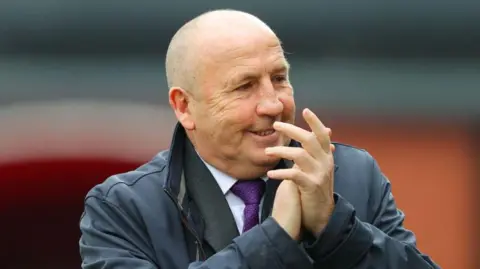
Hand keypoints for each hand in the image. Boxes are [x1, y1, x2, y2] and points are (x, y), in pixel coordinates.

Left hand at [266, 108, 334, 233]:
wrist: (322, 215)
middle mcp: (325, 162)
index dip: (315, 122)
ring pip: (300, 155)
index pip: (323, 135)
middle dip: (292, 130)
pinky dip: (280, 173)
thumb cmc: (316, 189)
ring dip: (281, 150)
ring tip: (267, 152)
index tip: (306, 110)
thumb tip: (319, 135)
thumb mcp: (320, 168)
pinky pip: (294, 175)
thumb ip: (316, 152)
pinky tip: (270, 174)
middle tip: (275, 125)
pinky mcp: (311, 186)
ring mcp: (320, 174)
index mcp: (327, 156)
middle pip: (309, 140)